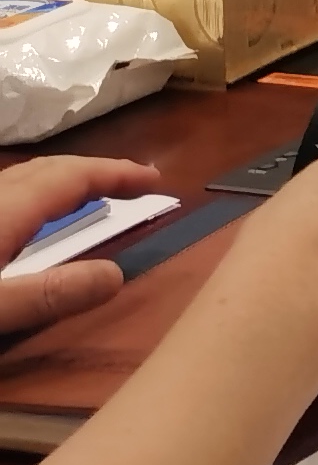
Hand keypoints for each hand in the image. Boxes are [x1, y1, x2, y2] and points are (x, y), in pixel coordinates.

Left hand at [0, 154, 164, 339]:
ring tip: (95, 196)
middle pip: (52, 169)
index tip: (157, 181)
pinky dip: (42, 195)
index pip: (74, 176)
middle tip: (136, 185)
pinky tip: (35, 222)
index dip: (118, 174)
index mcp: (7, 211)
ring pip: (28, 179)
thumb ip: (49, 295)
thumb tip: (117, 277)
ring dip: (68, 181)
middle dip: (98, 171)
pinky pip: (12, 194)